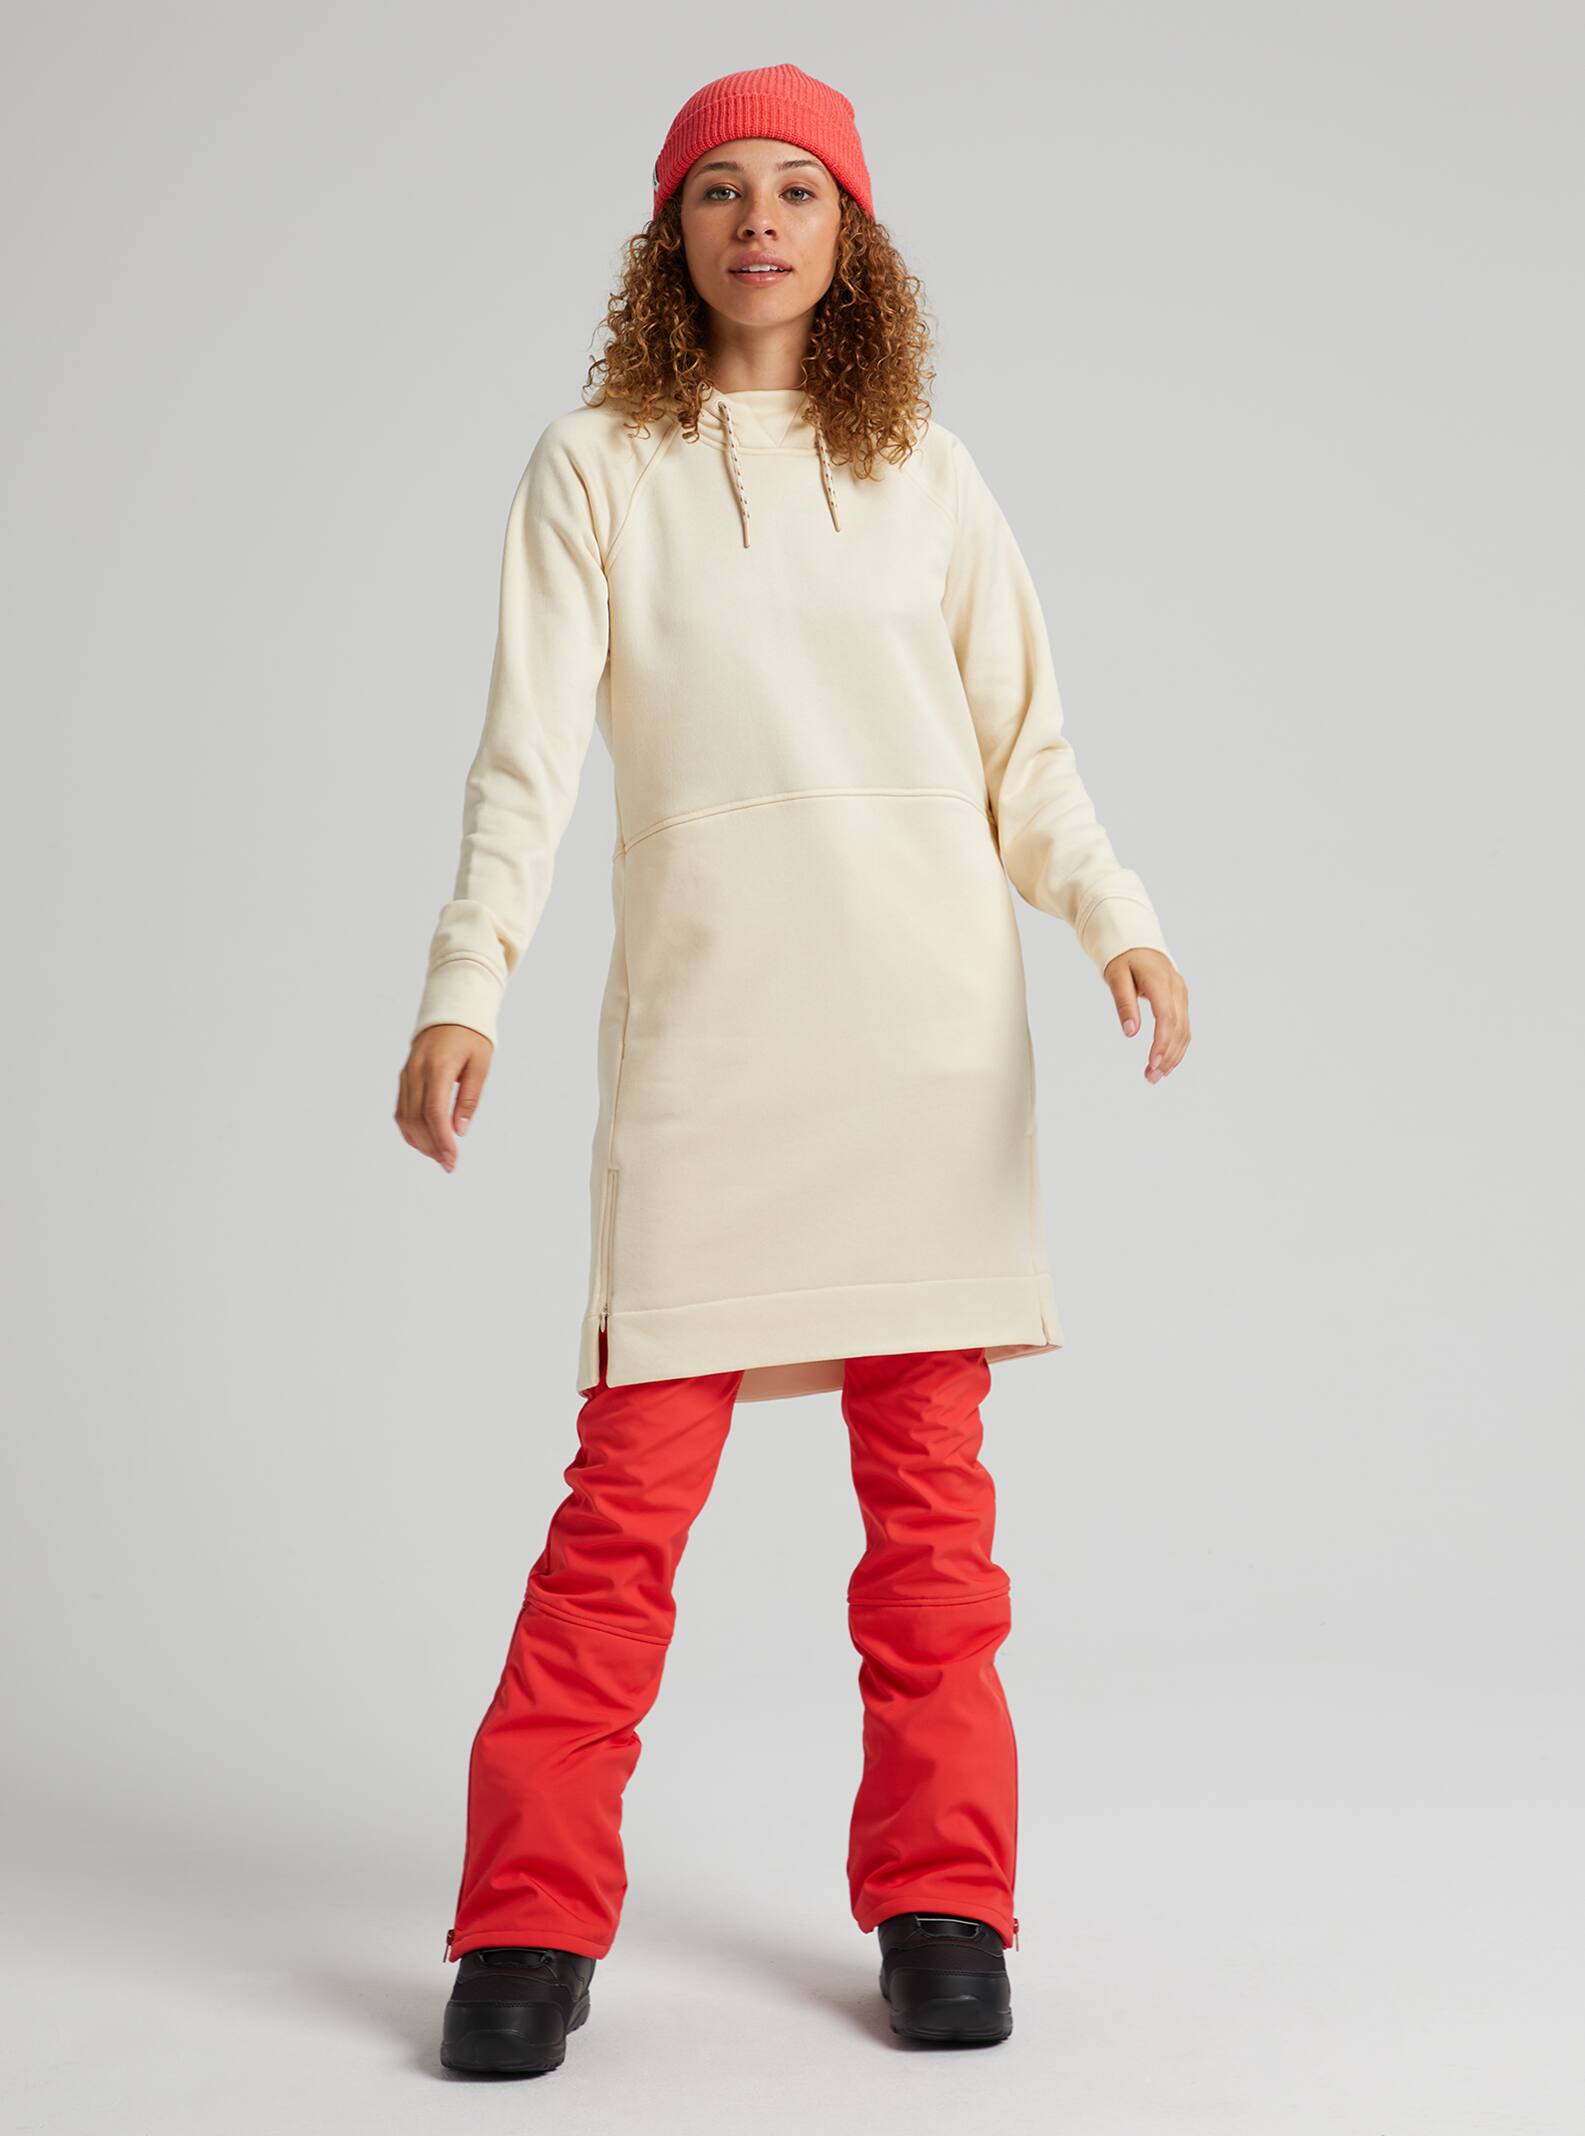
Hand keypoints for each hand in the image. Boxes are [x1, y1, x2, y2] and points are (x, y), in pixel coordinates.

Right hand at [396, 1024, 494, 1171]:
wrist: (450, 1012)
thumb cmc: (471, 1037)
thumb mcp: (480, 1065)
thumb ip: (469, 1098)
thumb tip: (460, 1130)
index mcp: (438, 1067)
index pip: (434, 1112)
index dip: (441, 1140)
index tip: (452, 1159)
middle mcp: (417, 1072)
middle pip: (417, 1119)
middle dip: (432, 1147)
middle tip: (449, 1164)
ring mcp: (407, 1075)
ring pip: (405, 1117)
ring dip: (420, 1142)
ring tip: (439, 1156)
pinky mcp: (404, 1078)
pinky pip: (401, 1109)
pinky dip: (410, 1129)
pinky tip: (424, 1141)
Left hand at [1103, 948, 1189, 1083]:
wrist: (1136, 941)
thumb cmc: (1123, 957)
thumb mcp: (1116, 977)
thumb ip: (1124, 1004)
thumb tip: (1130, 1032)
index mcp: (1161, 982)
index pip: (1167, 1018)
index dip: (1161, 1043)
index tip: (1152, 1063)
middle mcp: (1176, 989)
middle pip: (1178, 1028)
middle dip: (1167, 1056)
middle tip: (1151, 1077)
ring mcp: (1181, 995)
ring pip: (1184, 1030)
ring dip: (1173, 1055)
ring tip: (1156, 1075)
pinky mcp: (1180, 1000)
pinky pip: (1183, 1026)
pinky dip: (1176, 1046)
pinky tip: (1166, 1062)